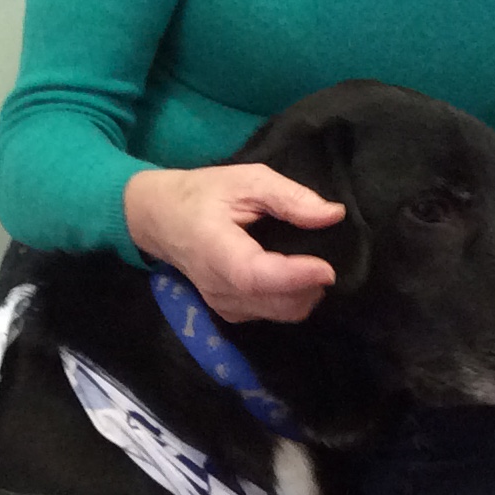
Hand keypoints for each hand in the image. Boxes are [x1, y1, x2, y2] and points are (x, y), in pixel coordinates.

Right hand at [122, 164, 343, 325]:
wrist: (161, 219)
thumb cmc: (203, 194)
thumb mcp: (246, 180)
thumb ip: (289, 197)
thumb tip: (332, 215)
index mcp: (214, 249)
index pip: (254, 276)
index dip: (294, 276)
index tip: (327, 268)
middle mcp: (217, 287)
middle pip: (275, 303)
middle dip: (310, 286)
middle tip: (329, 256)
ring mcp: (223, 304)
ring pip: (279, 314)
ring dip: (304, 294)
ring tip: (313, 264)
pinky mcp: (230, 312)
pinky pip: (271, 315)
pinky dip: (291, 299)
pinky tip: (294, 275)